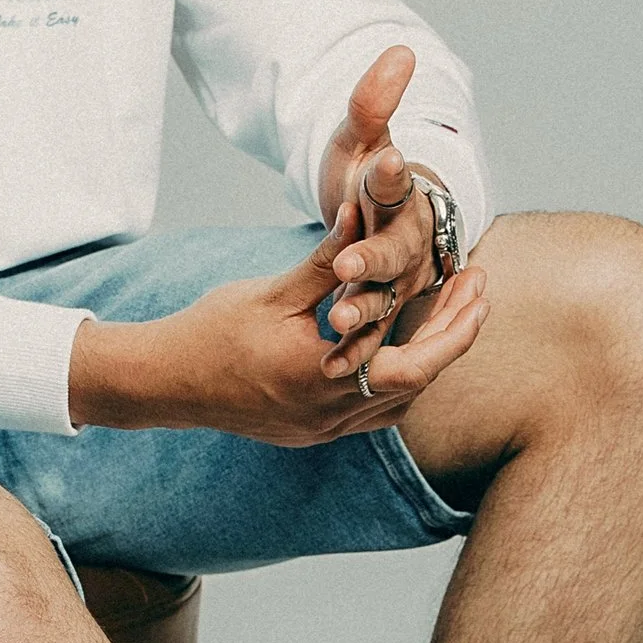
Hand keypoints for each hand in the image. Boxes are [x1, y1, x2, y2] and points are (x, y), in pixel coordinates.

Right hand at [67, 218, 486, 443]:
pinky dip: (399, 380)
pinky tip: (405, 346)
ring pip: (400, 404)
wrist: (165, 382)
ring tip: (450, 311)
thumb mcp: (270, 290)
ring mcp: (321, 429)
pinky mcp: (312, 432)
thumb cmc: (211, 331)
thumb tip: (365, 210)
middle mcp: (329, 413)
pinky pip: (374, 413)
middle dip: (454, 335)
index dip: (455, 325)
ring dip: (430, 359)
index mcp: (322, 376)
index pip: (415, 363)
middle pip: (417, 383)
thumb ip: (325, 260)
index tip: (476, 283)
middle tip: (477, 289)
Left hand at [311, 45, 440, 345]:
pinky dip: (356, 348)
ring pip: (388, 300)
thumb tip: (401, 50)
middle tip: (346, 268)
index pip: (397, 186)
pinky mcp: (383, 317)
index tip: (379, 164)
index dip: (390, 177)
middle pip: (397, 253)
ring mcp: (399, 283)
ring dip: (364, 312)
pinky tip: (332, 361)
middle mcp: (410, 242)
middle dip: (373, 259)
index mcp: (403, 198)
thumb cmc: (365, 174)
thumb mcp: (358, 138)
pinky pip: (374, 337)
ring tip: (336, 319)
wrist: (378, 219)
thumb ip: (373, 101)